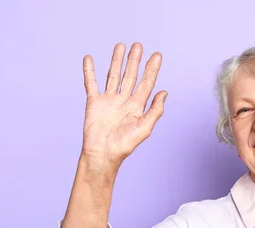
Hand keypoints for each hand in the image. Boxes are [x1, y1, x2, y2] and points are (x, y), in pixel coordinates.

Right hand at [80, 42, 166, 167]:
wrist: (102, 154)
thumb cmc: (124, 146)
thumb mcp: (144, 128)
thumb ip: (154, 111)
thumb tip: (164, 93)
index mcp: (138, 106)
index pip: (147, 83)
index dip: (152, 69)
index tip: (157, 55)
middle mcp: (124, 101)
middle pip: (131, 76)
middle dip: (135, 60)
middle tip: (139, 45)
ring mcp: (109, 100)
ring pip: (113, 75)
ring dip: (116, 61)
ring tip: (120, 46)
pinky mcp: (94, 102)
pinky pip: (91, 83)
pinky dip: (90, 71)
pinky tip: (89, 58)